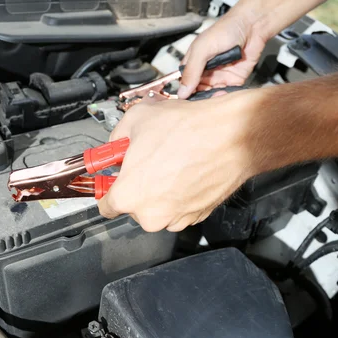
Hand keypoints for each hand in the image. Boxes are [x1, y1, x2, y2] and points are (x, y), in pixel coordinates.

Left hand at [98, 90, 261, 231]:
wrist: (232, 136)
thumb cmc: (187, 129)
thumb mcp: (135, 119)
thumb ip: (116, 138)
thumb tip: (115, 145)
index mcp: (128, 196)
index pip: (105, 206)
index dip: (108, 188)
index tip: (113, 179)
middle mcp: (151, 215)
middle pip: (133, 206)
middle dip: (137, 185)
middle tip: (148, 161)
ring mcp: (176, 218)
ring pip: (157, 208)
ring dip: (159, 190)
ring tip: (171, 162)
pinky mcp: (197, 216)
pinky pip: (179, 207)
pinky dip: (180, 193)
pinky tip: (186, 170)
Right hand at [177, 13, 267, 98]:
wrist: (252, 26)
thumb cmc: (226, 30)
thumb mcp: (202, 50)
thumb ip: (192, 71)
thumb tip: (182, 91)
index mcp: (194, 62)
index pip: (185, 82)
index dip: (185, 92)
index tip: (185, 100)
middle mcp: (206, 71)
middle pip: (198, 91)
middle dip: (199, 97)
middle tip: (200, 102)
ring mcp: (220, 76)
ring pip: (212, 94)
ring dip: (212, 98)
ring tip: (213, 97)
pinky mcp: (235, 80)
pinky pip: (228, 93)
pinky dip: (225, 96)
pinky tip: (223, 95)